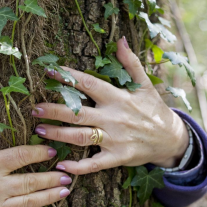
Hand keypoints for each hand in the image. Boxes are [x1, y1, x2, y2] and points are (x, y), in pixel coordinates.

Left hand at [32, 37, 188, 174]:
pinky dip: (78, 166)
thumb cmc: (153, 110)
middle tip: (35, 108)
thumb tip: (119, 40)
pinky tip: (62, 166)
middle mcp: (114, 118)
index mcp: (118, 98)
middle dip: (55, 110)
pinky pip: (95, 164)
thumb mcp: (145, 85)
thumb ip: (130, 63)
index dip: (69, 78)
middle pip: (79, 113)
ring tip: (39, 130)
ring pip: (82, 137)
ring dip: (58, 134)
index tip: (50, 71)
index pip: (90, 85)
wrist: (171, 139)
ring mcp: (115, 139)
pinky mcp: (117, 157)